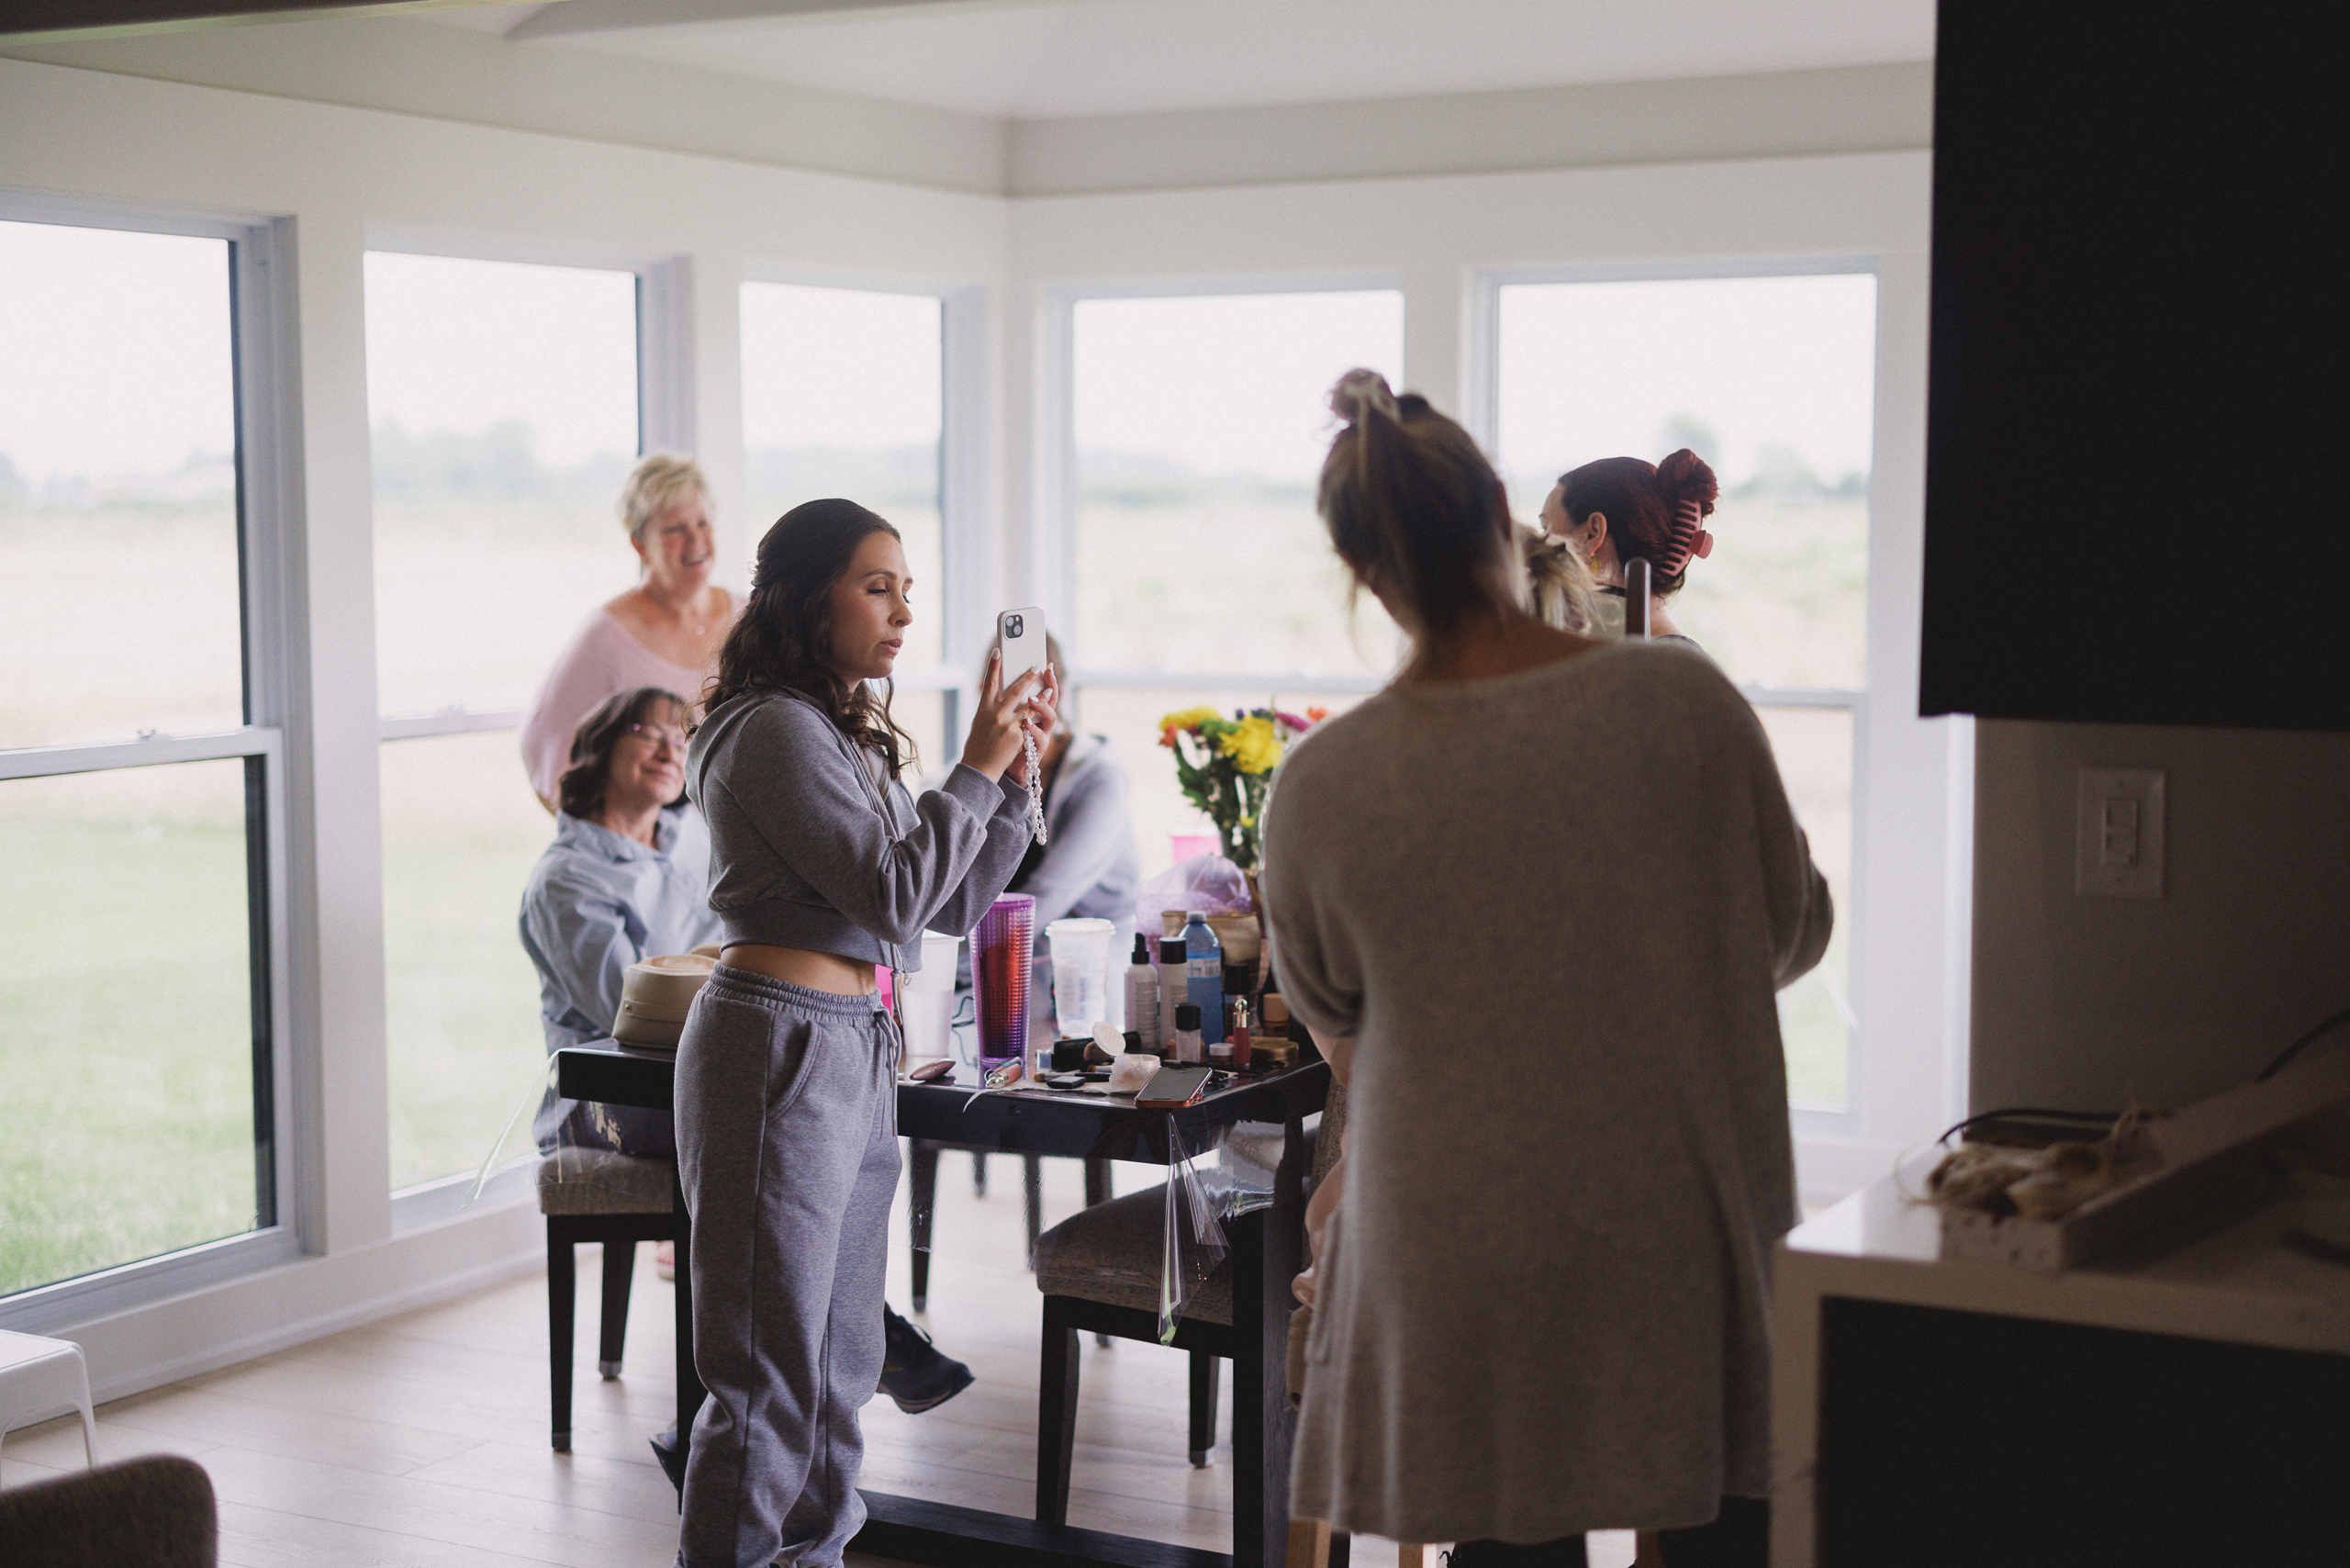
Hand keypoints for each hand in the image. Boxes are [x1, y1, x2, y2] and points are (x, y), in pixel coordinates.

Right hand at [961, 651, 1044, 781]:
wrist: (979, 768)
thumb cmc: (978, 745)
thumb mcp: (980, 723)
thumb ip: (992, 710)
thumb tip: (1006, 698)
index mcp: (983, 709)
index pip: (989, 682)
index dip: (993, 666)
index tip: (998, 652)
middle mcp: (995, 714)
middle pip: (1016, 690)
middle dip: (1029, 677)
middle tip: (1037, 667)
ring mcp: (1008, 724)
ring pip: (1030, 706)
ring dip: (1041, 697)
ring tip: (1049, 690)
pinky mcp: (1018, 736)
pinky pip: (1031, 723)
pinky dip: (1037, 720)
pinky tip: (1043, 715)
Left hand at [1007, 666, 1059, 785]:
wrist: (995, 768)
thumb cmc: (998, 741)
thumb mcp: (1002, 717)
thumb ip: (1006, 701)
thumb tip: (996, 676)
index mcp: (1033, 711)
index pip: (1043, 691)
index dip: (1046, 678)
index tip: (1045, 663)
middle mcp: (1040, 721)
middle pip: (1051, 700)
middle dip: (1048, 684)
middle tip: (1041, 671)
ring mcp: (1041, 734)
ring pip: (1050, 717)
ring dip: (1042, 706)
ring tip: (1032, 697)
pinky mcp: (1037, 749)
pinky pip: (1040, 738)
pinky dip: (1034, 730)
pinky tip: (1026, 723)